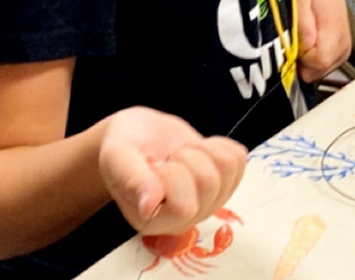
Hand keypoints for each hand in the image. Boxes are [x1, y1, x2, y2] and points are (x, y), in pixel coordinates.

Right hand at [99, 108, 246, 235]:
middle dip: (187, 156)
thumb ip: (131, 178)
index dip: (172, 175)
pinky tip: (197, 149)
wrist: (138, 135)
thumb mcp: (117, 155)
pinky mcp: (223, 183)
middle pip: (209, 182)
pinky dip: (218, 144)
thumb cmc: (125, 145)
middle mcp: (184, 219)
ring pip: (227, 169)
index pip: (183, 206)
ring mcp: (207, 202)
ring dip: (202, 150)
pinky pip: (238, 158)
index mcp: (154, 220)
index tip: (155, 165)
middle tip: (167, 157)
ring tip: (180, 153)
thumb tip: (149, 206)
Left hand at [295, 0, 351, 81]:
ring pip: (318, 71)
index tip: (291, 40)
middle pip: (317, 71)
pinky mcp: (340, 54)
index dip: (300, 56)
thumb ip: (303, 21)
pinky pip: (322, 67)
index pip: (319, 62)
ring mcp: (343, 52)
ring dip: (305, 60)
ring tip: (300, 36)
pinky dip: (310, 59)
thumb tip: (308, 44)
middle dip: (300, 60)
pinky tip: (306, 41)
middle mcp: (344, 47)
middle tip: (293, 37)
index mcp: (336, 32)